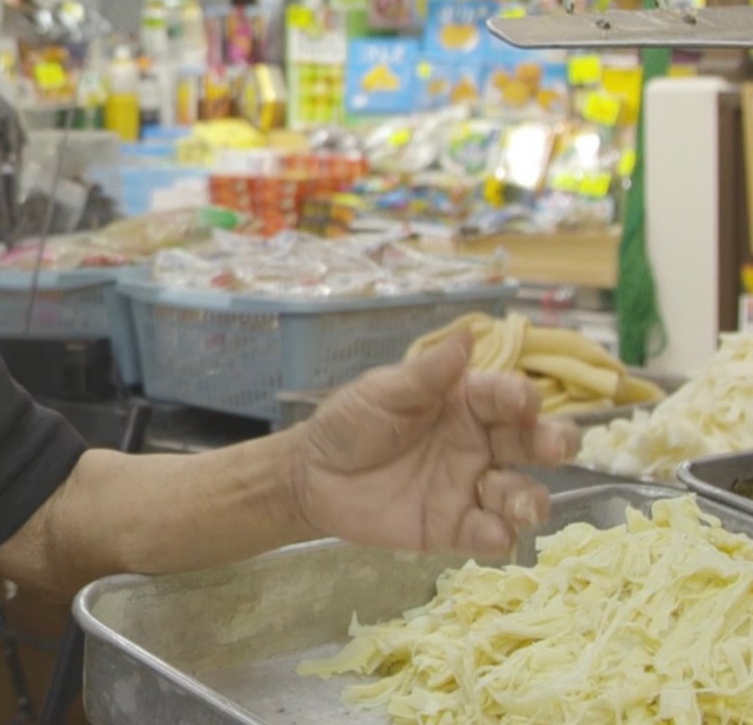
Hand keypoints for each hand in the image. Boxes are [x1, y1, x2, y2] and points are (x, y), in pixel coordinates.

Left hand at [292, 328, 578, 557]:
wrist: (313, 476)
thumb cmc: (351, 423)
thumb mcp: (383, 392)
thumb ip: (428, 373)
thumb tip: (469, 332)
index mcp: (466, 403)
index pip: (507, 396)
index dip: (520, 397)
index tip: (521, 401)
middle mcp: (480, 444)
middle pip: (534, 443)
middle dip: (554, 443)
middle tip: (554, 448)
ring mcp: (471, 488)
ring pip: (523, 493)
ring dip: (530, 498)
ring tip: (518, 504)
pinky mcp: (455, 528)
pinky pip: (491, 534)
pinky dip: (499, 536)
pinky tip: (491, 531)